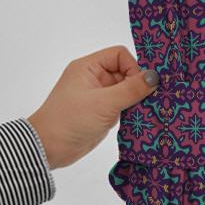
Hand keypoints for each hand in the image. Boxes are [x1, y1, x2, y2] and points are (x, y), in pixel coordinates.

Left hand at [27, 45, 158, 168]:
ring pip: (126, 90)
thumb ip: (132, 89)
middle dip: (137, 85)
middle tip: (149, 100)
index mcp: (89, 67)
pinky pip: (123, 105)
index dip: (133, 67)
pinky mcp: (102, 112)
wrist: (48, 149)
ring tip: (145, 111)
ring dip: (136, 99)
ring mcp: (98, 96)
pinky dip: (131, 111)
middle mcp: (94, 78)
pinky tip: (139, 119)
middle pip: (126, 72)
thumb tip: (155, 76)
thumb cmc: (70, 120)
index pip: (120, 55)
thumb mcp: (104, 103)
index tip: (140, 85)